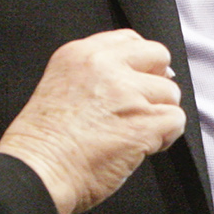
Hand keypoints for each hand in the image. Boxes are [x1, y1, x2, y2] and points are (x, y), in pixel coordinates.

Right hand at [0, 29, 185, 213]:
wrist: (37, 173)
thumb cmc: (43, 145)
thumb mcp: (60, 86)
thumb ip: (96, 75)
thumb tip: (137, 78)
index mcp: (80, 54)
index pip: (130, 40)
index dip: (140, 64)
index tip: (137, 82)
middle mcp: (105, 67)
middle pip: (158, 56)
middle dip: (156, 82)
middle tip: (142, 106)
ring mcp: (126, 93)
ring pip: (170, 93)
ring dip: (159, 115)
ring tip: (134, 133)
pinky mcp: (143, 122)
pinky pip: (176, 120)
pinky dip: (166, 137)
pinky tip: (143, 147)